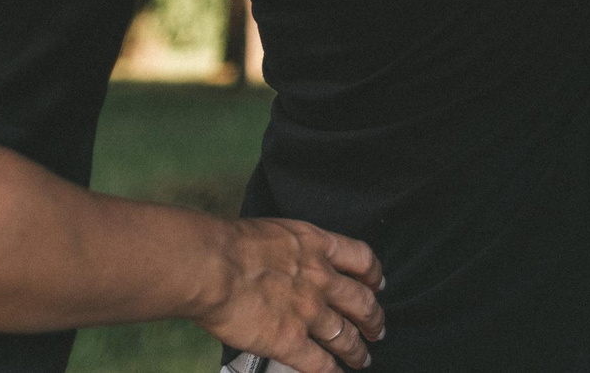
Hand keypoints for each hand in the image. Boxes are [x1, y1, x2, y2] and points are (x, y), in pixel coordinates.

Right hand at [196, 217, 386, 372]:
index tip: (377, 284)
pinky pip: (320, 363)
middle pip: (362, 301)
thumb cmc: (229, 243)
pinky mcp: (291, 341)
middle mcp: (320, 279)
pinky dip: (332, 372)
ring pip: (345, 336)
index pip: (361, 259)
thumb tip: (286, 259)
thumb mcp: (274, 231)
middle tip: (377, 328)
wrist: (212, 265)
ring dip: (357, 350)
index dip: (374, 275)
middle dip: (373, 318)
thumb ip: (290, 249)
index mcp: (316, 246)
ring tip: (361, 359)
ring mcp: (309, 312)